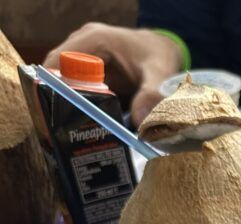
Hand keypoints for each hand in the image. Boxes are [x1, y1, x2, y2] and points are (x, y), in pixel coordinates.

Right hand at [44, 23, 182, 125]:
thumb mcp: (160, 72)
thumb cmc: (158, 55)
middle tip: (62, 134)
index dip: (50, 87)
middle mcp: (83, 50)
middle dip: (58, 105)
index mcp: (93, 41)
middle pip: (58, 78)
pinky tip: (84, 133)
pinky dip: (80, 112)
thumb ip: (153, 93)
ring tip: (70, 138)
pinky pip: (79, 95)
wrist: (162, 52)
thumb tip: (141, 120)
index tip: (53, 115)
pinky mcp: (91, 79)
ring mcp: (84, 64)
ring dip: (67, 111)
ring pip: (66, 88)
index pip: (57, 62)